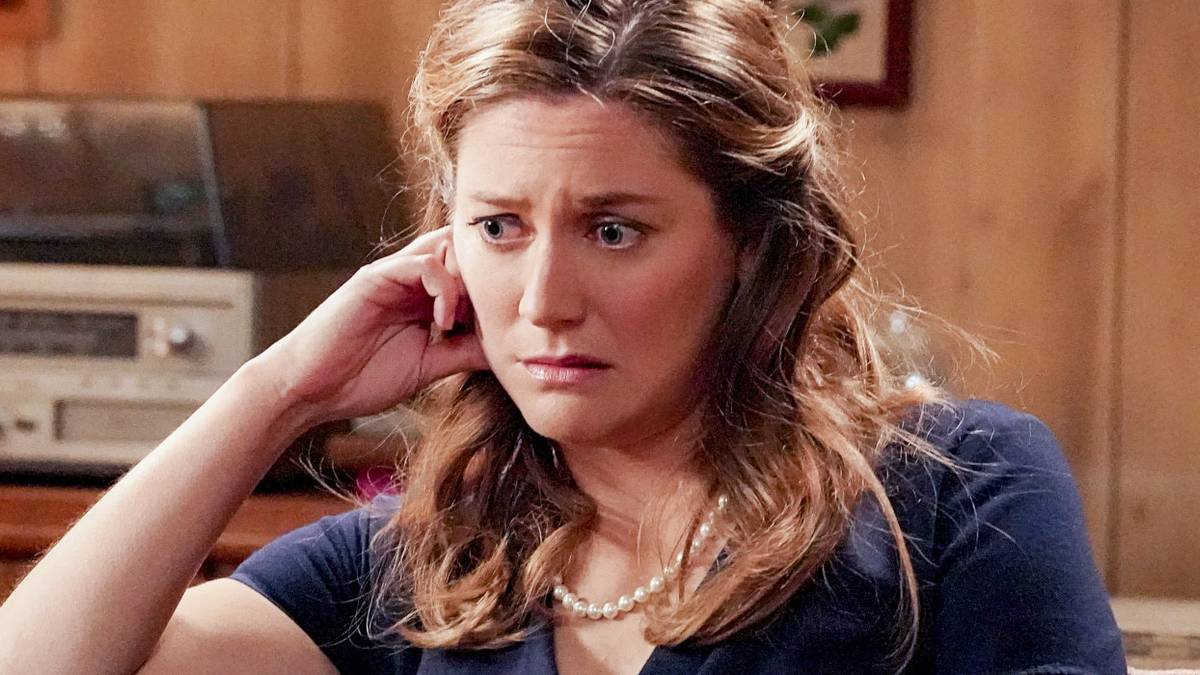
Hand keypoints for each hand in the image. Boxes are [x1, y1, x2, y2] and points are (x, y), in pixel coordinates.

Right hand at [251, 226, 487, 425]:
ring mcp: (391, 275)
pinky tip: (443, 321)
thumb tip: (505, 349)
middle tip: (487, 317)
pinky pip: (421, 263)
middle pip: (462, 249)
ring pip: (446, 248)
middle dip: (483, 277)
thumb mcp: (429, 366)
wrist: (311, 390)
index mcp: (421, 296)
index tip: (500, 326)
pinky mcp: (374, 278)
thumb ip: (463, 351)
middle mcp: (408, 278)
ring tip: (462, 321)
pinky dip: (443, 287)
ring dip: (466, 281)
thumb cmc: (361, 379)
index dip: (490, 289)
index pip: (467, 269)